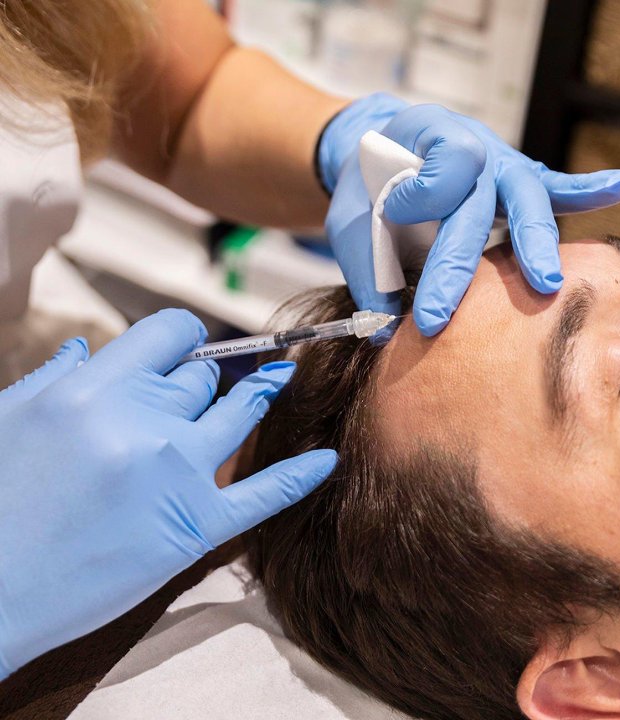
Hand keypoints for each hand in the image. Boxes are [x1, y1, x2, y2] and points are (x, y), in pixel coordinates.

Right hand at [0, 311, 336, 677]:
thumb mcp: (6, 423)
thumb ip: (54, 381)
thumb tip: (89, 348)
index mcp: (91, 391)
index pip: (168, 335)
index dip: (183, 336)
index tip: (188, 345)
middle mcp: (142, 423)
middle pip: (200, 379)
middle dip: (200, 382)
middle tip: (201, 391)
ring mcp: (176, 473)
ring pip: (238, 415)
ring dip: (259, 397)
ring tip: (282, 380)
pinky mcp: (196, 526)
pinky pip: (264, 493)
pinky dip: (300, 475)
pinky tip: (325, 460)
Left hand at [320, 97, 619, 335]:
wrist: (386, 148)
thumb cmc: (373, 187)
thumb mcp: (354, 219)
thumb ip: (367, 270)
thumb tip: (383, 329)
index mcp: (429, 140)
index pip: (439, 165)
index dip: (420, 191)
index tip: (396, 210)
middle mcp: (476, 148)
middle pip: (476, 206)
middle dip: (461, 265)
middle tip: (442, 314)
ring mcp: (506, 164)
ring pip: (528, 201)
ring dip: (535, 243)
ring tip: (545, 282)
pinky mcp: (525, 181)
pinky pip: (561, 186)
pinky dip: (593, 188)